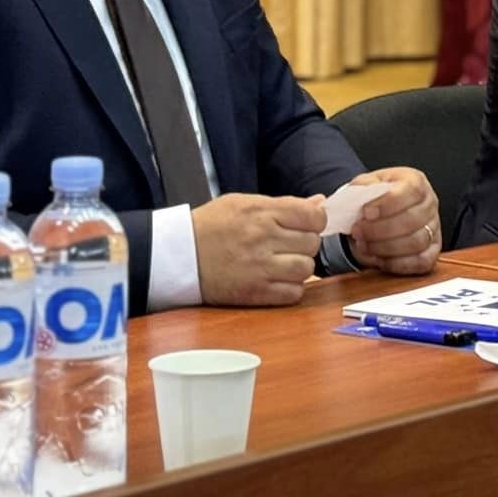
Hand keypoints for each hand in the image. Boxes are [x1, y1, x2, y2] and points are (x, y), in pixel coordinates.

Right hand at [192, 193, 324, 306]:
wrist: (177, 255)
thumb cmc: (210, 226)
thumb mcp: (244, 203)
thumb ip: (284, 204)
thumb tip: (320, 203)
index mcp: (262, 213)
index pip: (313, 216)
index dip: (315, 221)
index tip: (305, 225)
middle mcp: (264, 239)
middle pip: (312, 243)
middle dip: (304, 244)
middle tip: (288, 245)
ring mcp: (260, 267)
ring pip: (306, 268)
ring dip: (299, 267)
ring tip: (282, 263)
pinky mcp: (255, 292)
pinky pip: (293, 293)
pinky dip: (290, 288)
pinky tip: (276, 280)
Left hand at [347, 167, 440, 275]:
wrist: (380, 214)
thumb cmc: (375, 199)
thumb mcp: (366, 185)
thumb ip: (361, 188)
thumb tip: (356, 199)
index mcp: (416, 182)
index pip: (411, 190)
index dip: (389, 203)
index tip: (367, 213)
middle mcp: (429, 204)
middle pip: (413, 219)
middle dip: (381, 230)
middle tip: (358, 232)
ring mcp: (433, 228)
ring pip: (417, 242)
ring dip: (385, 248)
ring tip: (364, 245)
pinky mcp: (432, 250)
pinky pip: (421, 261)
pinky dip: (397, 264)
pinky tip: (379, 259)